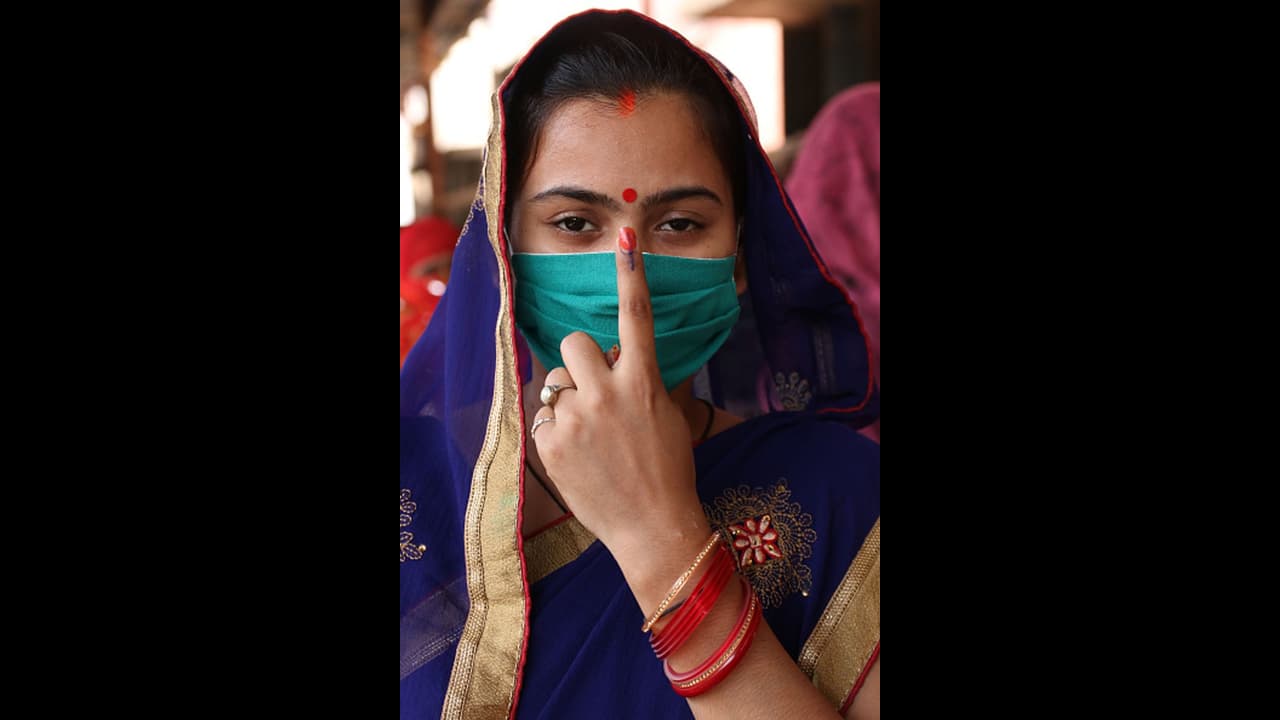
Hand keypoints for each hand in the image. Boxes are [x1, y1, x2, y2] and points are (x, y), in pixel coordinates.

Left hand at [530, 227, 710, 604]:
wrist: (654, 526)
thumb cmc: (667, 470)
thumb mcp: (665, 415)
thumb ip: (639, 380)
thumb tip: (616, 357)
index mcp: (644, 382)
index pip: (635, 317)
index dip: (630, 274)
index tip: (626, 235)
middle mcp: (609, 393)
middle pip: (574, 343)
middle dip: (581, 362)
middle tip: (595, 392)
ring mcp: (578, 419)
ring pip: (555, 381)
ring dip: (568, 398)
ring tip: (590, 435)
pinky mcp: (552, 444)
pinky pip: (542, 416)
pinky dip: (556, 431)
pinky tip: (579, 456)